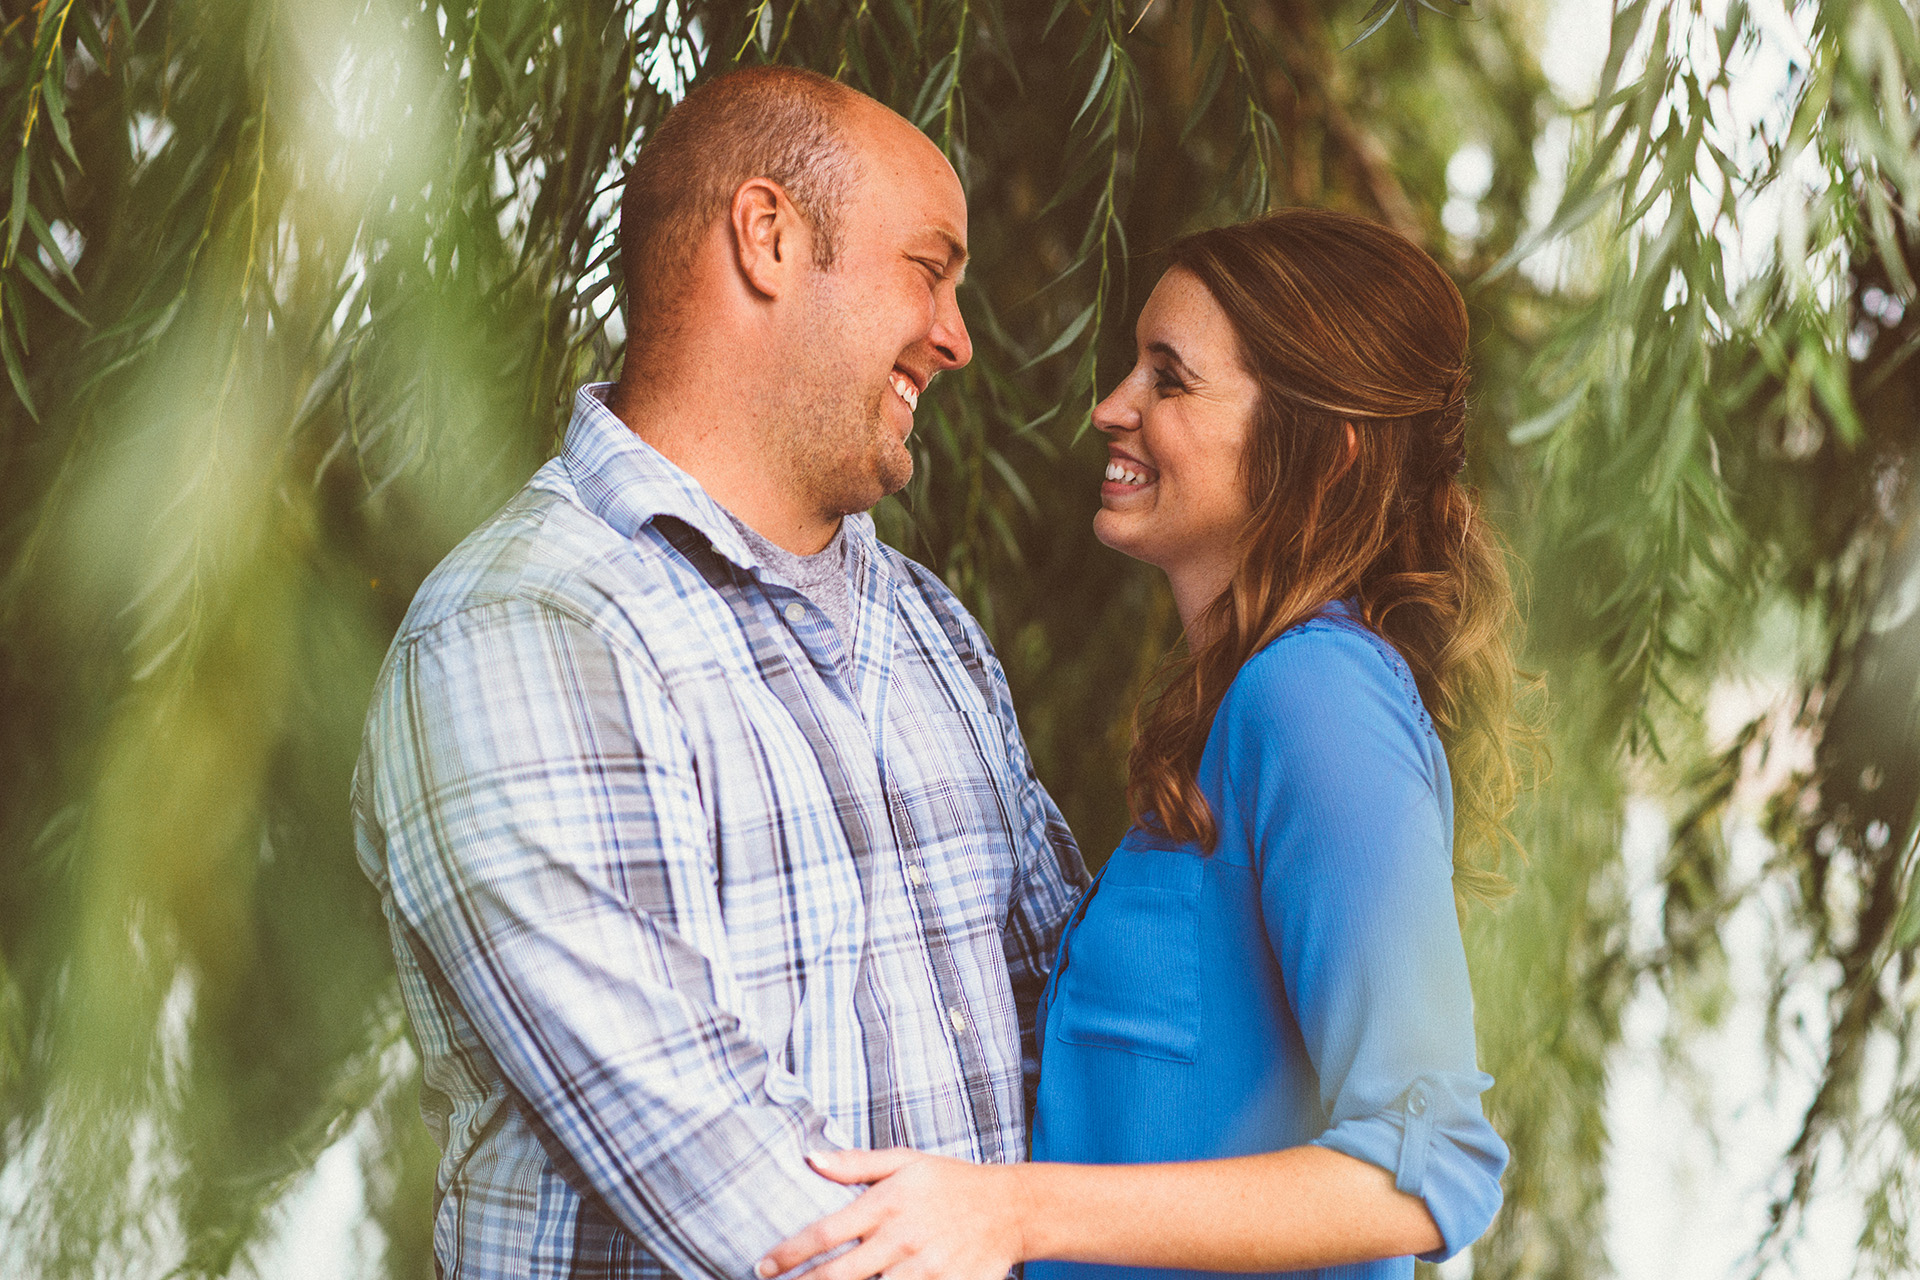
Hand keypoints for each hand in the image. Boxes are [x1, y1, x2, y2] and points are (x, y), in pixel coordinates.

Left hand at [757, 1147, 1029, 1279]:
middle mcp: (902, 1238)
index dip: (790, 1253)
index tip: (763, 1266)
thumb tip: (810, 1157)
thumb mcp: (905, 1161)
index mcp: (887, 1203)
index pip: (826, 1233)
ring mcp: (924, 1269)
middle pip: (838, 1274)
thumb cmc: (951, 1181)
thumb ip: (856, 1163)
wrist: (1010, 1207)